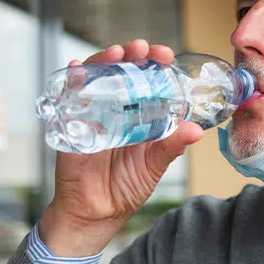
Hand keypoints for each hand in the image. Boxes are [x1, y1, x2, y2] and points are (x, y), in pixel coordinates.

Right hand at [39, 40, 203, 255]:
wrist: (95, 214)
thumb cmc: (125, 188)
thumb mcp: (154, 165)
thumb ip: (172, 146)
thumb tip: (196, 130)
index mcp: (138, 115)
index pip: (146, 81)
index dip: (154, 64)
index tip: (165, 55)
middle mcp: (115, 109)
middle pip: (121, 72)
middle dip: (131, 55)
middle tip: (142, 49)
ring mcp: (92, 113)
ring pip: (96, 78)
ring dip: (104, 60)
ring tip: (117, 53)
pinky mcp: (70, 123)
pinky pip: (68, 97)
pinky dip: (72, 79)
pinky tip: (78, 68)